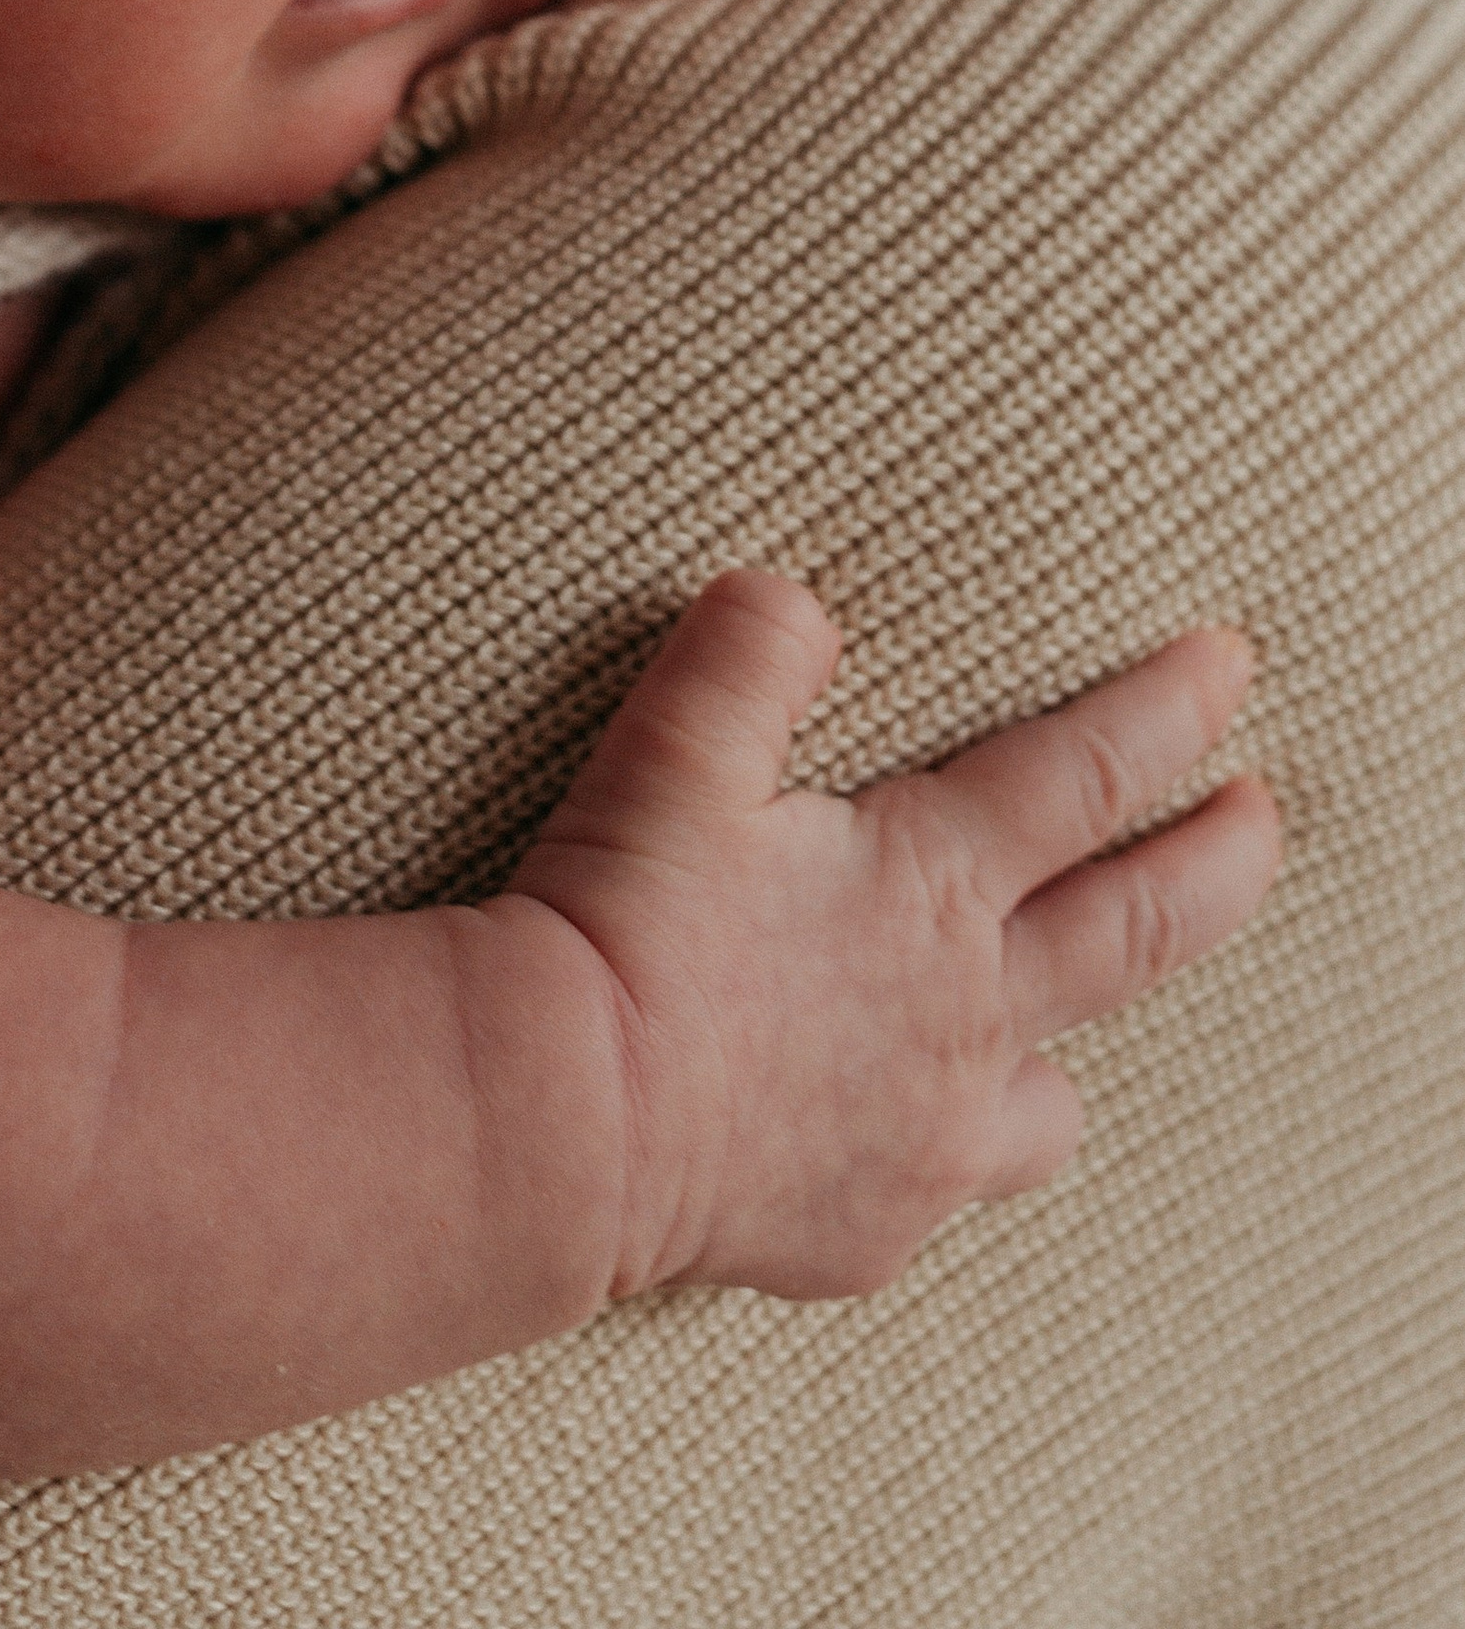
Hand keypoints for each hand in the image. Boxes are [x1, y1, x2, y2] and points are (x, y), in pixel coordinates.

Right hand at [511, 570, 1277, 1300]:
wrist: (565, 1120)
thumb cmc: (622, 929)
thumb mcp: (673, 755)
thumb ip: (746, 657)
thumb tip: (794, 599)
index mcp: (927, 883)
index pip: (1084, 774)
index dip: (1168, 710)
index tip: (1230, 665)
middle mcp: (962, 1015)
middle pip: (1133, 932)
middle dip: (1217, 864)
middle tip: (1264, 818)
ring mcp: (929, 1137)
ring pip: (1054, 1096)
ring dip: (1069, 1045)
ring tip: (1062, 1026)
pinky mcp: (870, 1230)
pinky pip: (937, 1188)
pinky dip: (929, 1154)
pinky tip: (886, 1136)